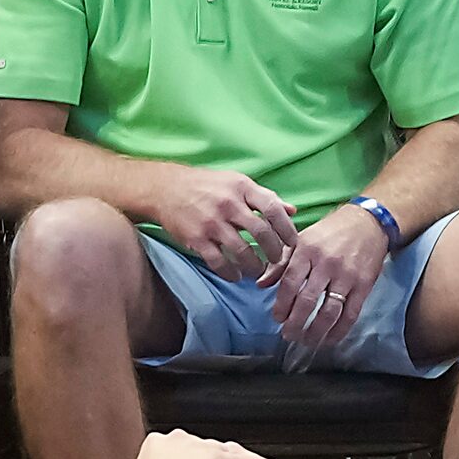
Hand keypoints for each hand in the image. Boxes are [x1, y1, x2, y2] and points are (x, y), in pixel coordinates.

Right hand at [148, 165, 298, 282]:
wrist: (165, 188)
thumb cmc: (207, 185)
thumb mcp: (237, 183)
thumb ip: (265, 197)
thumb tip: (293, 210)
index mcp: (242, 187)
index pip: (273, 208)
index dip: (287, 228)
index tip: (292, 242)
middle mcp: (229, 204)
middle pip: (262, 233)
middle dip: (274, 252)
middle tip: (277, 261)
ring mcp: (212, 222)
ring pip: (242, 251)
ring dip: (254, 266)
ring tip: (258, 271)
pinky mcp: (196, 238)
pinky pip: (218, 261)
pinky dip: (230, 272)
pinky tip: (236, 275)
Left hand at [268, 203, 389, 351]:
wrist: (368, 222)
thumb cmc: (330, 232)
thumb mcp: (302, 240)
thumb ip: (281, 263)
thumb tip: (261, 285)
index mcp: (307, 251)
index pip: (290, 283)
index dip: (282, 305)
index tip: (278, 319)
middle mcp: (326, 264)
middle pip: (308, 300)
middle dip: (296, 323)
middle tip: (289, 335)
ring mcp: (347, 276)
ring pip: (329, 311)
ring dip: (316, 331)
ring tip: (307, 341)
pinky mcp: (364, 285)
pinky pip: (351, 314)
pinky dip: (339, 331)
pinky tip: (329, 339)